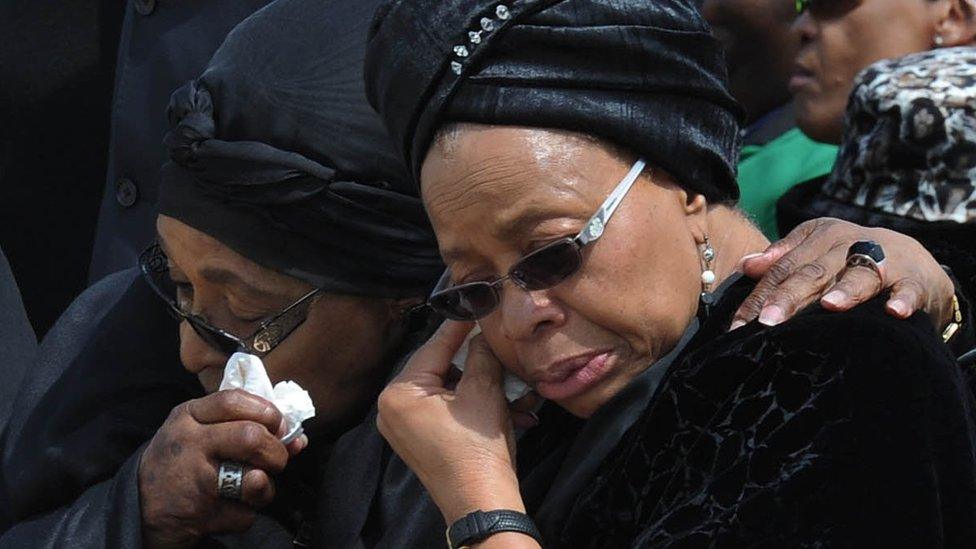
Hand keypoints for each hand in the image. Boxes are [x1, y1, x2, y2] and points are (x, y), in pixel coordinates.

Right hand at [139, 389, 306, 548]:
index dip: (268, 412)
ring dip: (265, 488)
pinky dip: (245, 515)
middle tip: (275, 462)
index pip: (234, 399)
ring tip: (254, 488)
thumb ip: (240, 426)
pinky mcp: (199, 513)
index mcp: (188, 416)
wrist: (136, 509)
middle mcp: (188, 443)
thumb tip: (297, 438)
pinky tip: (227, 510)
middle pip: (251, 437)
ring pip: (255, 478)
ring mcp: (193, 479)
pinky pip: (245, 514)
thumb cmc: (178, 464)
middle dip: (276, 452)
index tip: (279, 425)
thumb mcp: (197, 432)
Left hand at [376, 321, 523, 524]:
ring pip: (447, 391)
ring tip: (510, 384)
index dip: (459, 326)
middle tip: (496, 346)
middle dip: (475, 363)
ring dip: (481, 387)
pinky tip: (507, 408)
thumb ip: (480, 354)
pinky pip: (447, 411)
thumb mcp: (483, 391)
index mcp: (399, 392)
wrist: (481, 502)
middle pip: (440, 369)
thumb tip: (479, 333)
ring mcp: (404, 428)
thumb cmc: (478, 448)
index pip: (434, 347)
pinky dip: (474, 407)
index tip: (474, 305)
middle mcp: (392, 408)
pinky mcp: (420, 442)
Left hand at [732, 218, 954, 329]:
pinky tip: (894, 311)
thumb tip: (745, 265)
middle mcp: (849, 244)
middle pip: (813, 273)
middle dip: (789, 296)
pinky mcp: (914, 279)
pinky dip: (903, 299)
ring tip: (829, 306)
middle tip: (767, 321)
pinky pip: (909, 290)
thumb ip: (783, 257)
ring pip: (860, 275)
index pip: (783, 269)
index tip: (739, 325)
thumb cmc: (851, 259)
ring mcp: (884, 261)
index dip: (759, 296)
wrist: (915, 260)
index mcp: (821, 237)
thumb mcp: (817, 250)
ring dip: (846, 290)